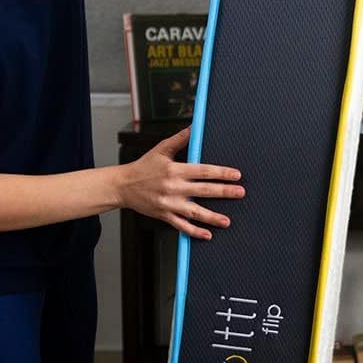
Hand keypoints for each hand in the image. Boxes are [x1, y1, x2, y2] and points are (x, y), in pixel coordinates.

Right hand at [117, 127, 243, 239]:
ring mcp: (169, 204)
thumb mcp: (160, 149)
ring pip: (194, 212)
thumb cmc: (143, 167)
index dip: (221, 173)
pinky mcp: (164, 215)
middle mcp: (173, 187)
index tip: (236, 175)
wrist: (123, 186)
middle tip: (240, 193)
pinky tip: (207, 234)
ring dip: (212, 217)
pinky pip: (181, 226)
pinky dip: (194, 231)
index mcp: (174, 170)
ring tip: (227, 221)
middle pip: (203, 190)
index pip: (203, 171)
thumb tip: (194, 127)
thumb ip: (179, 139)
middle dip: (224, 192)